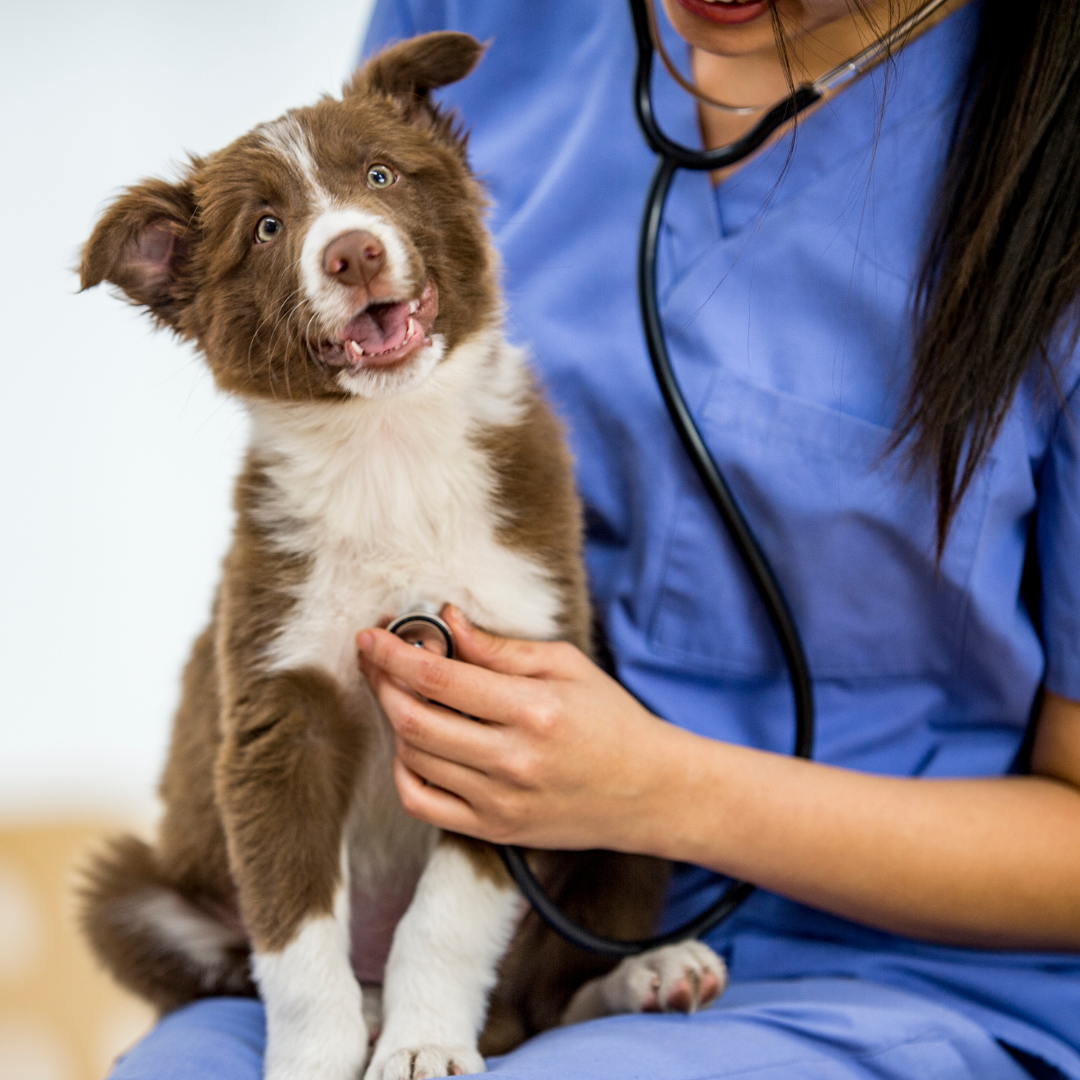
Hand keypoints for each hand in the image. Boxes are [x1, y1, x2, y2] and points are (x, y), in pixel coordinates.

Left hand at [355, 606, 685, 851]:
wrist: (650, 791)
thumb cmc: (612, 720)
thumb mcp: (567, 666)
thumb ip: (502, 648)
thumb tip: (449, 622)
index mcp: (534, 710)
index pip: (439, 679)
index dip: (394, 654)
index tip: (371, 634)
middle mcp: (513, 760)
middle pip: (414, 720)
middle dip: (382, 682)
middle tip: (375, 658)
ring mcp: (500, 801)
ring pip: (413, 759)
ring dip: (394, 721)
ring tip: (402, 694)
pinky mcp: (495, 830)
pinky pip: (423, 804)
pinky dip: (404, 771)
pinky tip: (413, 745)